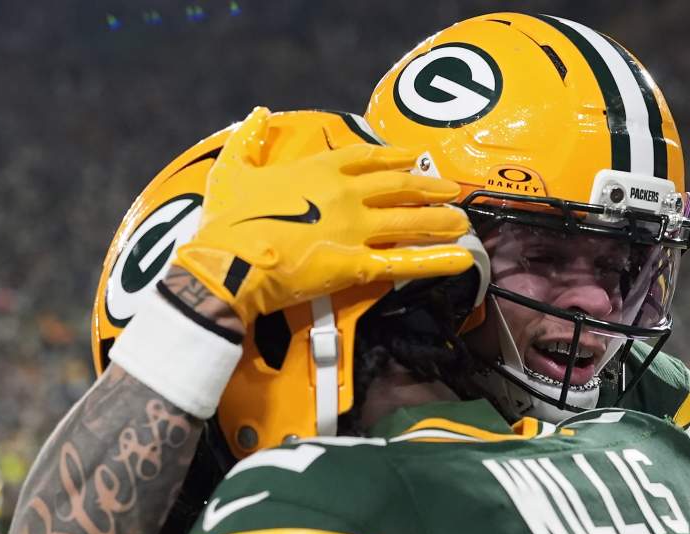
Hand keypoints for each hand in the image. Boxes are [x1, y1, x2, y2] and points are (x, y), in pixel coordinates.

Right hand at [175, 106, 473, 325]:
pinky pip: (405, 263)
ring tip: (463, 223)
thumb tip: (258, 112)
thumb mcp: (231, 170)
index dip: (396, 157)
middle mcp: (347, 194)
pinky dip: (436, 262)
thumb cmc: (227, 220)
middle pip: (400, 186)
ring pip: (410, 221)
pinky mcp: (358, 265)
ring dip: (440, 221)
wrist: (228, 264)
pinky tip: (462, 260)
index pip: (368, 157)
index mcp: (320, 169)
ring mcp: (356, 229)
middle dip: (430, 187)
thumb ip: (248, 139)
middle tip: (453, 191)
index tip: (416, 158)